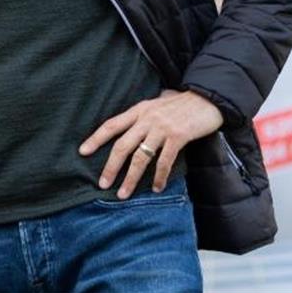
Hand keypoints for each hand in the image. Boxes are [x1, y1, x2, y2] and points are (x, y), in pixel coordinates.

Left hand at [79, 89, 223, 198]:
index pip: (111, 125)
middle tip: (102, 184)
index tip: (82, 152)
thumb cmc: (183, 103)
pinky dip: (159, 177)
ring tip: (123, 194)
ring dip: (130, 178)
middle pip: (122, 145)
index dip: (96, 138)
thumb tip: (134, 125)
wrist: (209, 98)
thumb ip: (145, 115)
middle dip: (110, 167)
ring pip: (140, 157)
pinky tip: (156, 187)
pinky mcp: (178, 136)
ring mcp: (162, 128)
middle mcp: (147, 118)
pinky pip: (164, 161)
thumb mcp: (158, 104)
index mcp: (139, 110)